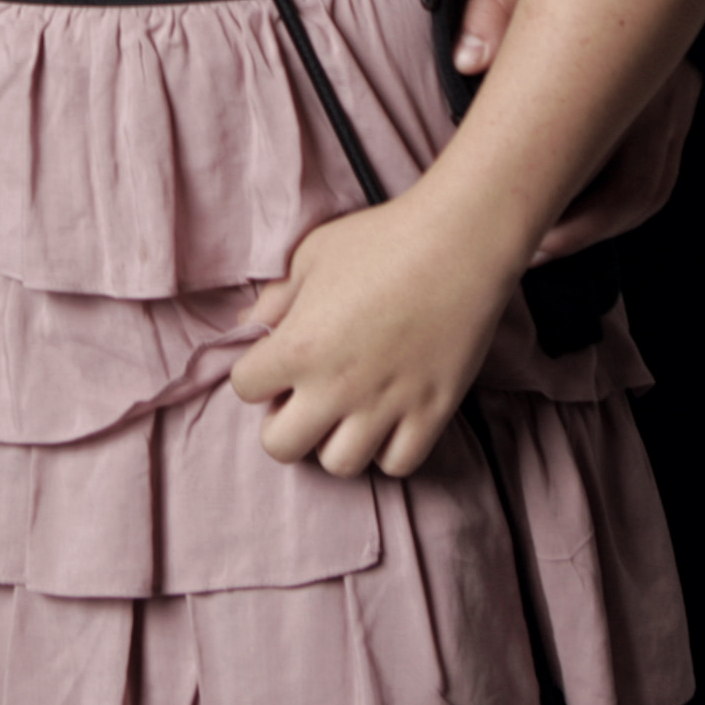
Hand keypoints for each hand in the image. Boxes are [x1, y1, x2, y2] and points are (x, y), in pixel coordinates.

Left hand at [228, 189, 519, 481]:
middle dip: (283, 423)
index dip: (256, 373)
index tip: (275, 360)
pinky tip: (388, 417)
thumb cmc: (381, 240)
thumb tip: (250, 326)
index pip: (245, 388)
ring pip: (339, 464)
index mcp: (299, 346)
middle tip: (302, 396)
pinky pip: (398, 463)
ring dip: (334, 440)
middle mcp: (337, 387)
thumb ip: (275, 299)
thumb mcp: (311, 256)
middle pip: (280, 446)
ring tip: (346, 410)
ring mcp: (386, 406)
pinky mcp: (431, 413)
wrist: (459, 243)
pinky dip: (388, 448)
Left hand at [451, 0, 701, 258]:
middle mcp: (667, 85)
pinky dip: (622, 204)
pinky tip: (578, 212)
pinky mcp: (681, 102)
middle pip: (637, 191)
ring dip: (603, 225)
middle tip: (529, 249)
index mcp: (633, 61)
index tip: (523, 232)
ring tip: (547, 240)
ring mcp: (680, 96)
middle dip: (582, 231)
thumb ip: (494, 4)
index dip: (565, 209)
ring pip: (653, 189)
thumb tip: (469, 60)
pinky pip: (660, 172)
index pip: (606, 158)